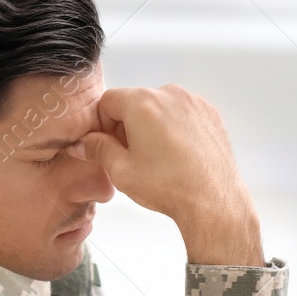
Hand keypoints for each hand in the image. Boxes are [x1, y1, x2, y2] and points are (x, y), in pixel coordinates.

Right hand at [67, 85, 260, 265]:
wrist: (212, 200)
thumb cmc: (168, 186)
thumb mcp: (121, 170)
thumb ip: (98, 149)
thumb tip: (84, 142)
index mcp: (143, 103)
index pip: (108, 100)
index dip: (103, 124)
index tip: (108, 144)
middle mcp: (169, 94)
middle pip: (135, 102)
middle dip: (128, 125)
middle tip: (131, 156)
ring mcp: (193, 103)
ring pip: (160, 108)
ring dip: (152, 126)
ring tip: (157, 159)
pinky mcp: (209, 114)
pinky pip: (182, 114)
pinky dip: (174, 128)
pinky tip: (176, 155)